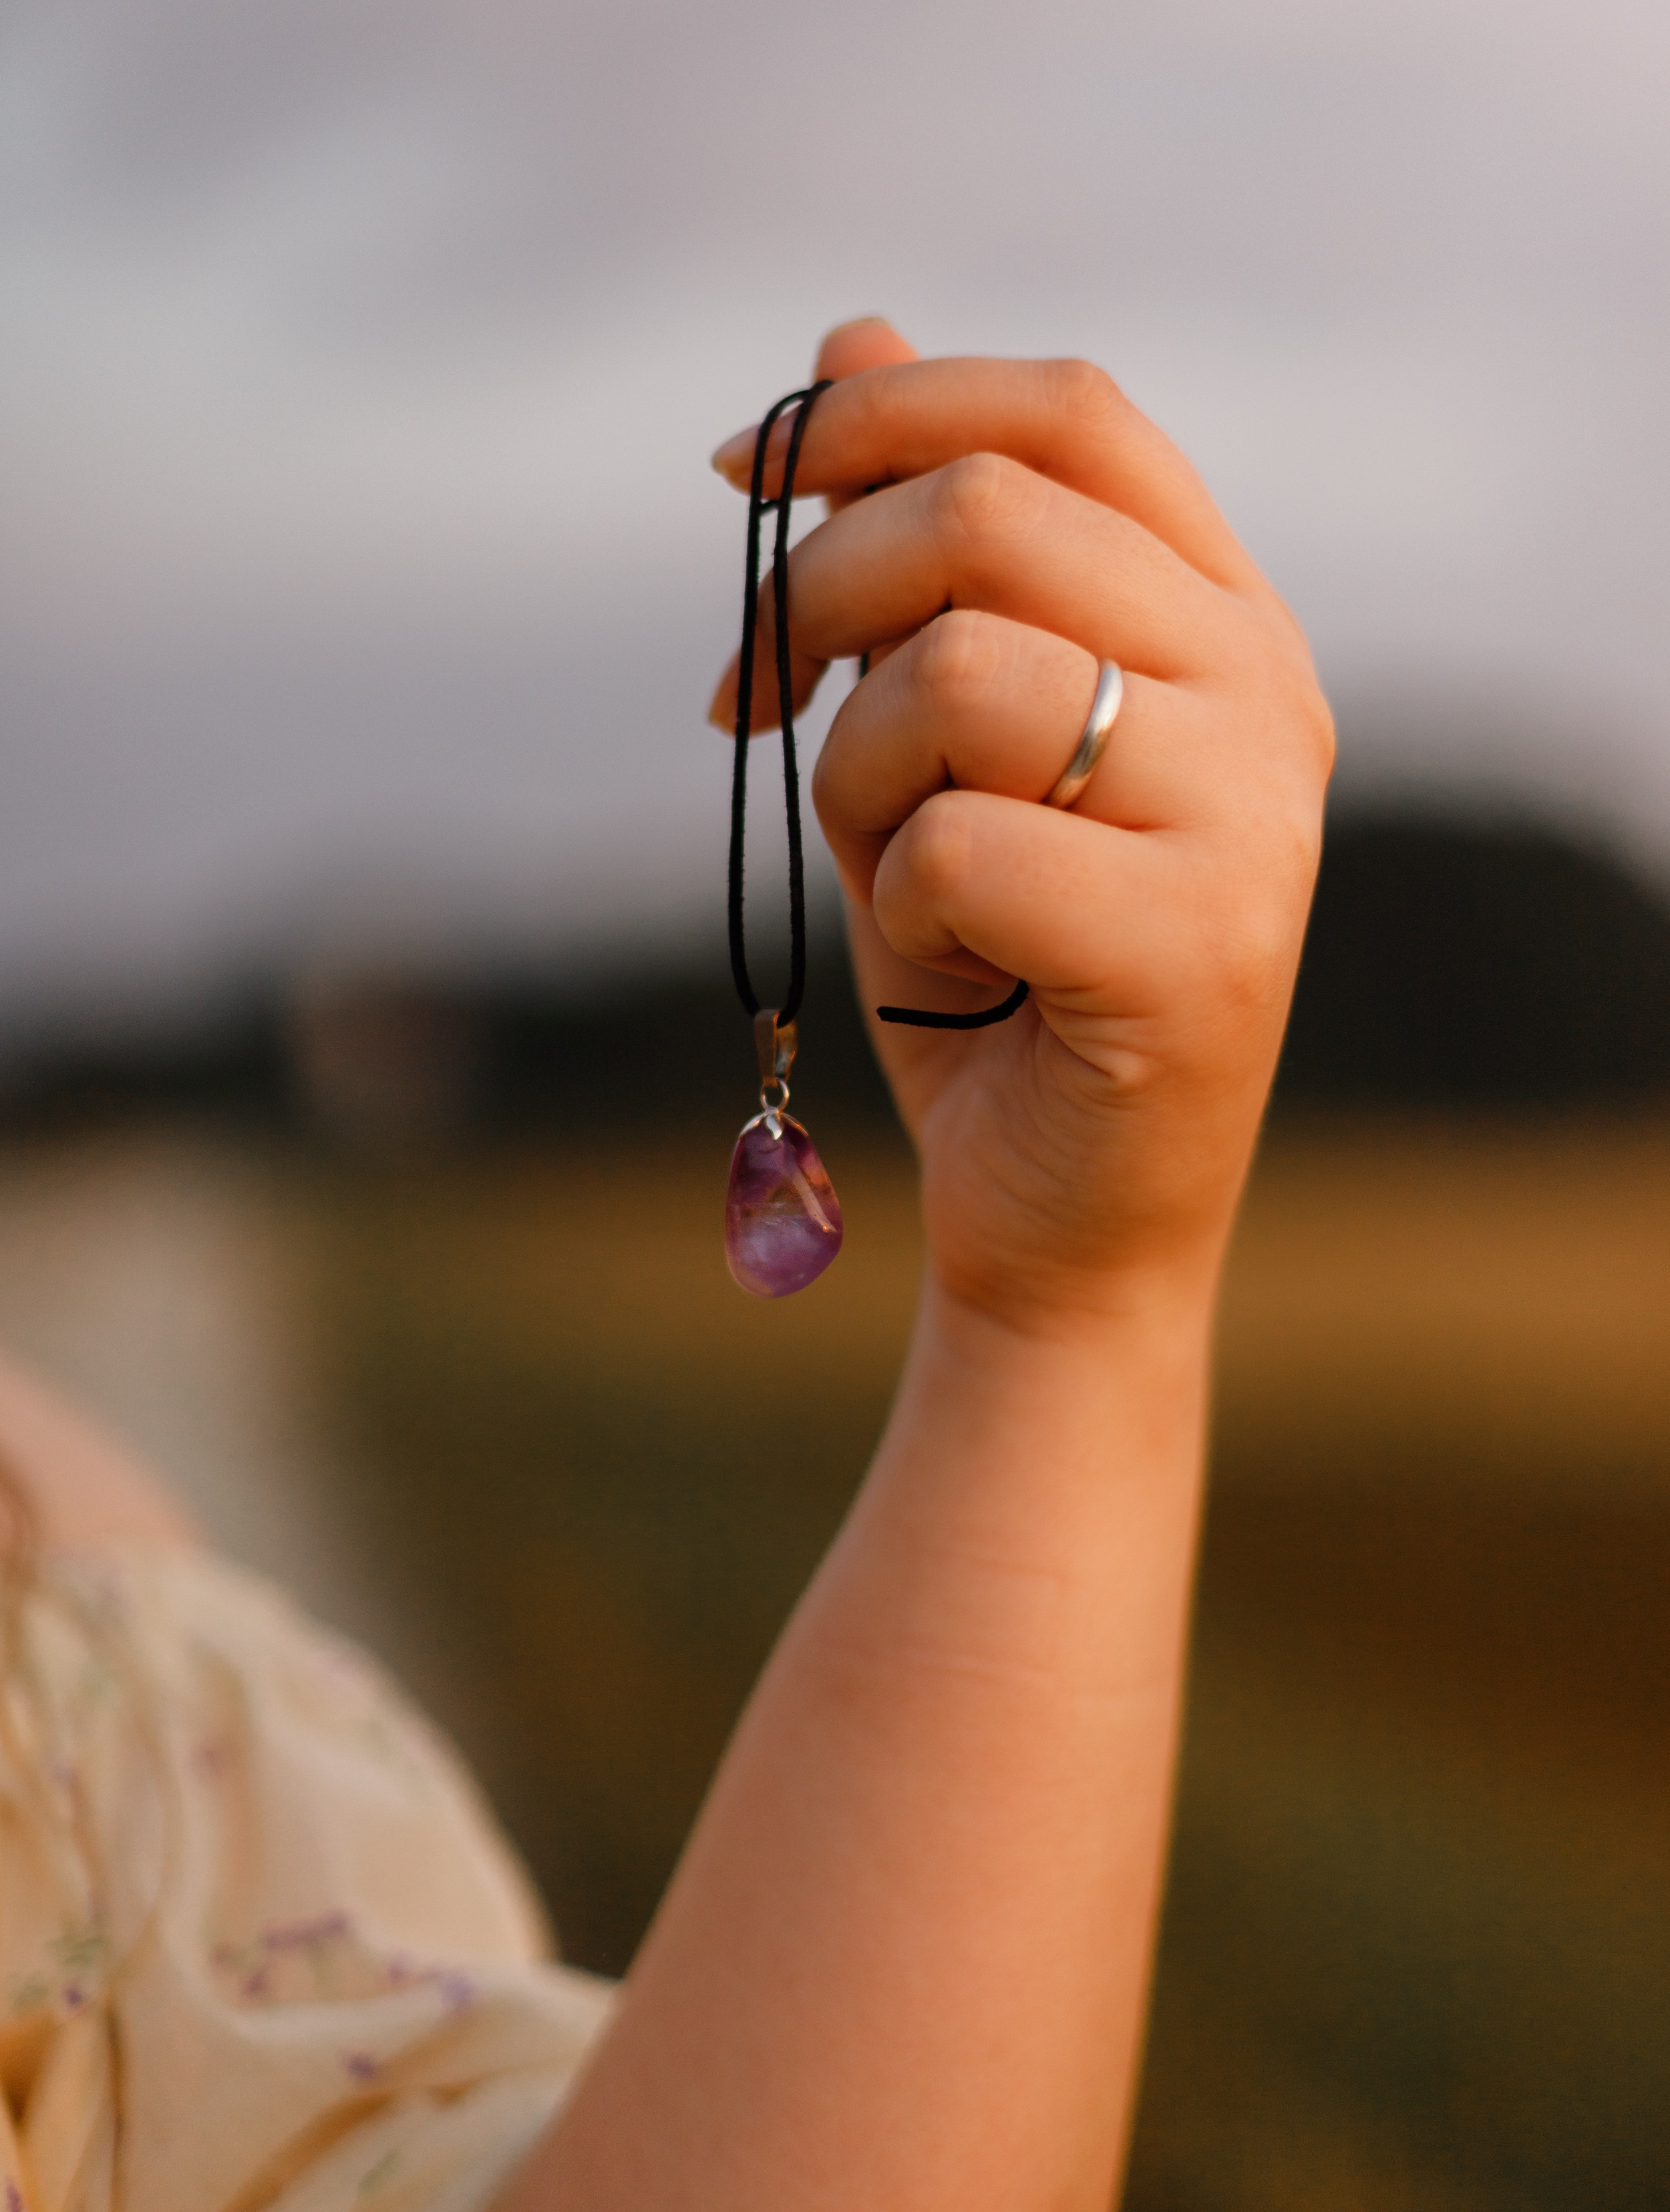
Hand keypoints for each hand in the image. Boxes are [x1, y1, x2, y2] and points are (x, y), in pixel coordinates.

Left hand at [711, 320, 1332, 1329]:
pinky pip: (956, 845)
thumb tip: (847, 335)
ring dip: (854, 777)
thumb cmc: (999, 968)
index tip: (742, 476)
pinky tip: (950, 965)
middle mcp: (1267, 693)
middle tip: (751, 695)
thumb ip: (922, 558)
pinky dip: (894, 904)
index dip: (886, 412)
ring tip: (894, 869)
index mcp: (1225, 618)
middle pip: (988, 516)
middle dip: (815, 594)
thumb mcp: (941, 737)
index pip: (1071, 414)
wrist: (1067, 1215)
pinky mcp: (1198, 949)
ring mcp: (1251, 821)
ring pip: (955, 676)